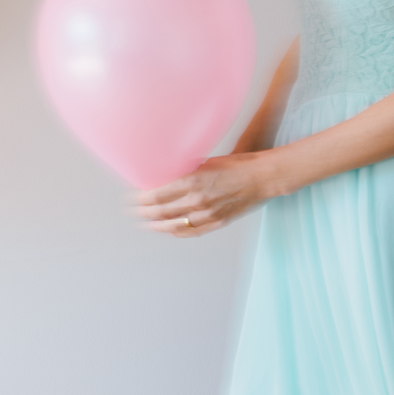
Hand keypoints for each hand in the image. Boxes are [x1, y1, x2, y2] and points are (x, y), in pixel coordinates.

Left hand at [135, 152, 276, 237]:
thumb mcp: (205, 162)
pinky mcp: (217, 222)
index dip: (141, 200)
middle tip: (133, 212)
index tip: (132, 198)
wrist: (261, 178)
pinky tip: (169, 231)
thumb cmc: (236, 165)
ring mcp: (207, 214)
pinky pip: (192, 232)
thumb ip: (186, 170)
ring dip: (157, 226)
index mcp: (191, 182)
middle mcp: (197, 200)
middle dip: (144, 213)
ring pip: (174, 225)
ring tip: (146, 224)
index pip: (156, 196)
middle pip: (161, 212)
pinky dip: (177, 232)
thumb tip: (167, 173)